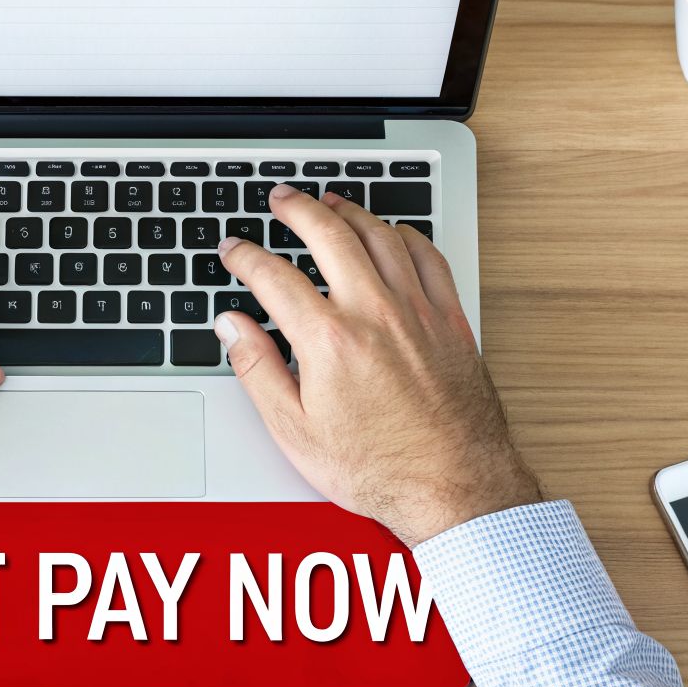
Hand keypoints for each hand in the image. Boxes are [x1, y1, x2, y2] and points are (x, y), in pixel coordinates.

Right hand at [215, 185, 541, 545]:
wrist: (454, 487)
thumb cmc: (378, 469)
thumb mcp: (295, 430)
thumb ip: (258, 369)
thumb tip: (233, 327)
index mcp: (328, 340)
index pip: (273, 276)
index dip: (245, 256)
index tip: (235, 250)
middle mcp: (374, 313)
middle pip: (329, 234)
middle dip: (298, 209)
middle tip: (281, 199)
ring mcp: (417, 312)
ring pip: (380, 236)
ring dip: (350, 211)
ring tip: (330, 201)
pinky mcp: (450, 321)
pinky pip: (428, 258)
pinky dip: (405, 236)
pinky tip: (393, 232)